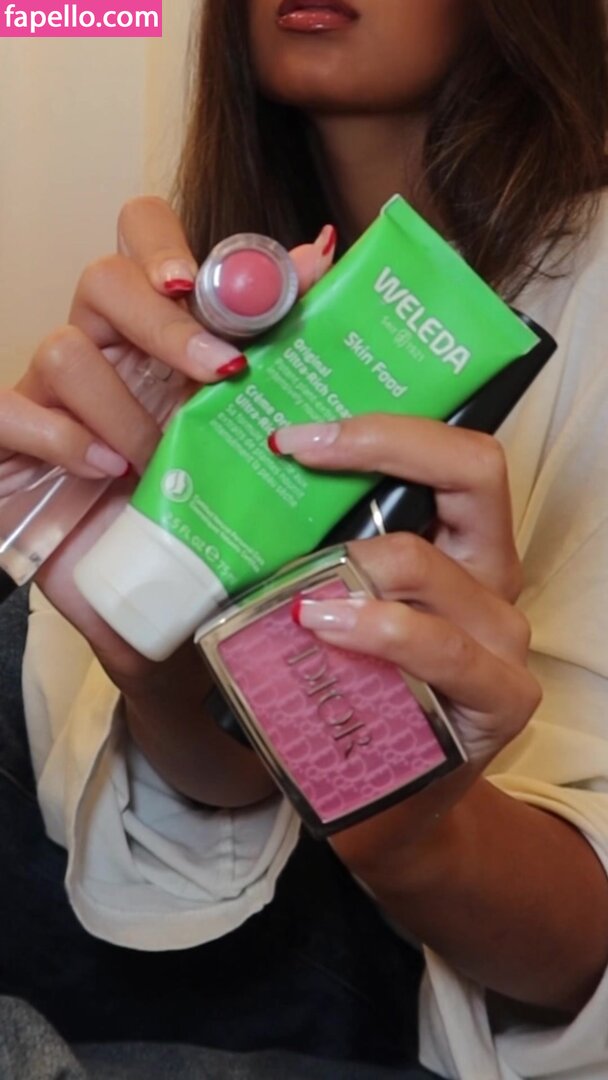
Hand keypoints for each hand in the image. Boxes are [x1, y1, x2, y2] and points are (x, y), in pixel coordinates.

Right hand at [0, 197, 335, 684]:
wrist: (121, 582)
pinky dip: (61, 439)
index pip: (143, 239)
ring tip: (156, 463)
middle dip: (167, 323)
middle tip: (218, 369)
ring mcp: (49, 392)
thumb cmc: (180, 496)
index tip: (207, 280)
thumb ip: (268, 348)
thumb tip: (325, 254)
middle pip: (106, 279)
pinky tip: (102, 471)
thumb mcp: (232, 432)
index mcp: (152, 335)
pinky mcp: (10, 434)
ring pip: (66, 350)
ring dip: (125, 411)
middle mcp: (100, 350)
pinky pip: (11, 410)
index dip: (170, 242)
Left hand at [271, 416, 541, 870]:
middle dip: (379, 448)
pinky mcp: (500, 699)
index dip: (385, 428)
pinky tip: (327, 628)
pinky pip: (445, 649)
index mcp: (459, 542)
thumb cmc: (345, 694)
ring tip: (294, 585)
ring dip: (357, 561)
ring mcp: (502, 636)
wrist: (379, 803)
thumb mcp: (323, 607)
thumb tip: (201, 494)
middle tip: (292, 455)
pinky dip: (382, 632)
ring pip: (434, 565)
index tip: (295, 437)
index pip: (453, 453)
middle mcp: (491, 575)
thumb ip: (298, 553)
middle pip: (473, 473)